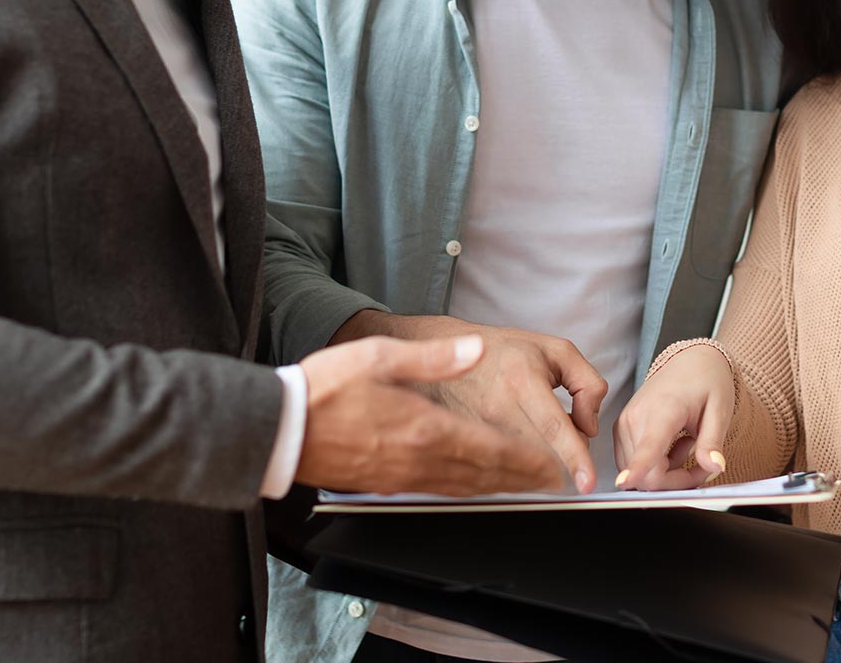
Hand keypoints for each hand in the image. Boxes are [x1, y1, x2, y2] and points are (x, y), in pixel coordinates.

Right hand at [335, 312, 609, 492]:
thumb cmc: (328, 388)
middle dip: (524, 479)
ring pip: (465, 487)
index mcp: (425, 427)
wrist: (283, 429)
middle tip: (555, 483)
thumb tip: (473, 349)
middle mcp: (421, 459)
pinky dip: (468, 490)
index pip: (492, 449)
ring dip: (500, 487)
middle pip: (486, 474)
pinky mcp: (389, 484)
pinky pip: (440, 490)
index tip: (557, 465)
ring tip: (527, 486)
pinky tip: (477, 485)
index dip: (529, 460)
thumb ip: (433, 357)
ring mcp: (404, 476)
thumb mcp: (381, 357)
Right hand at [612, 343, 734, 490]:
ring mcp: (623, 425)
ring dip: (667, 475)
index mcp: (663, 410)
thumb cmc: (706, 384)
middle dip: (678, 481)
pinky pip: (635, 465)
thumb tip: (714, 467)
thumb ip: (713, 441)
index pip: (648, 446)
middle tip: (703, 463)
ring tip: (687, 447)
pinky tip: (671, 446)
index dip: (637, 468)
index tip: (624, 482)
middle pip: (648, 475)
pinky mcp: (620, 431)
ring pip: (641, 475)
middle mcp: (635, 418)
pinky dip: (655, 466)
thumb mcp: (719, 411)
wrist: (690, 363)